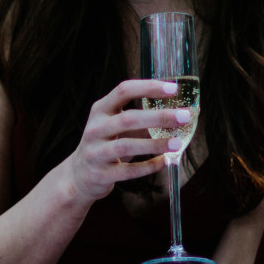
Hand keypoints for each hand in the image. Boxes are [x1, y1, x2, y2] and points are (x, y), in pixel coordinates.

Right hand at [68, 79, 191, 204]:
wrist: (79, 175)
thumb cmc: (106, 145)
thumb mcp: (116, 126)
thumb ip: (141, 119)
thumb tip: (178, 114)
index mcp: (100, 110)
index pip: (123, 91)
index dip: (148, 87)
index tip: (173, 88)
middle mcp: (95, 128)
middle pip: (128, 118)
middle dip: (159, 117)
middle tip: (184, 117)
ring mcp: (96, 152)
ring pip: (127, 146)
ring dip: (155, 144)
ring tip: (177, 143)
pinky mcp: (101, 174)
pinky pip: (128, 171)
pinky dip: (149, 166)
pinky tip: (165, 161)